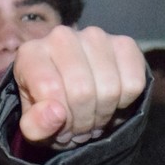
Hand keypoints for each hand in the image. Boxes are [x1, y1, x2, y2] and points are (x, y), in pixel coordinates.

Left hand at [12, 26, 144, 148]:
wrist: (75, 99)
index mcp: (31, 53)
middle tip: (78, 126)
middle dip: (83, 120)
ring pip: (109, 89)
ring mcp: (95, 36)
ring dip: (104, 114)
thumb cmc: (49, 111)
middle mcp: (61, 37)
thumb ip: (36, 126)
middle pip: (82, 92)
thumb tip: (57, 114)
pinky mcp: (125, 44)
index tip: (59, 126)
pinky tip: (111, 101)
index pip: (51, 90)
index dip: (60, 119)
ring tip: (92, 115)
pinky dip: (125, 102)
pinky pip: (134, 83)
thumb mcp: (33, 128)